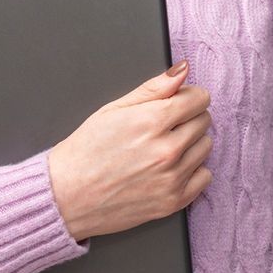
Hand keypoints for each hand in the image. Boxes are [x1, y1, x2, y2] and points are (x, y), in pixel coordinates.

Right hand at [45, 61, 212, 242]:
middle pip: (204, 121)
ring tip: (161, 148)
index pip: (199, 98)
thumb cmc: (85, 151)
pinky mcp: (173, 201)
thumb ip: (153, 88)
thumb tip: (181, 70)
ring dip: (190, 144)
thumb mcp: (113, 109)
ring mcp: (172, 178)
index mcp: (151, 121)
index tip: (177, 102)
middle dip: (187, 119)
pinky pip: (205, 177)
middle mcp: (166, 149)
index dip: (188, 96)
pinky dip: (192, 172)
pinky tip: (169, 170)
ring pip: (206, 147)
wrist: (67, 196)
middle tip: (161, 128)